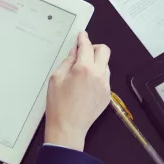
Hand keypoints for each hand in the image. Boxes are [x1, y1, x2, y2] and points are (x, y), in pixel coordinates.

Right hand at [44, 31, 110, 150]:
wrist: (68, 128)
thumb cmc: (58, 106)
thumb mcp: (55, 79)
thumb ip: (66, 62)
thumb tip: (74, 52)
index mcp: (84, 69)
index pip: (86, 46)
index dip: (83, 39)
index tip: (82, 35)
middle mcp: (98, 75)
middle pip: (104, 51)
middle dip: (94, 48)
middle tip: (84, 53)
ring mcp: (105, 86)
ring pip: (105, 65)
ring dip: (96, 63)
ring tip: (82, 73)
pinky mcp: (107, 95)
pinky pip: (105, 79)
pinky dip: (97, 77)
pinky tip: (85, 86)